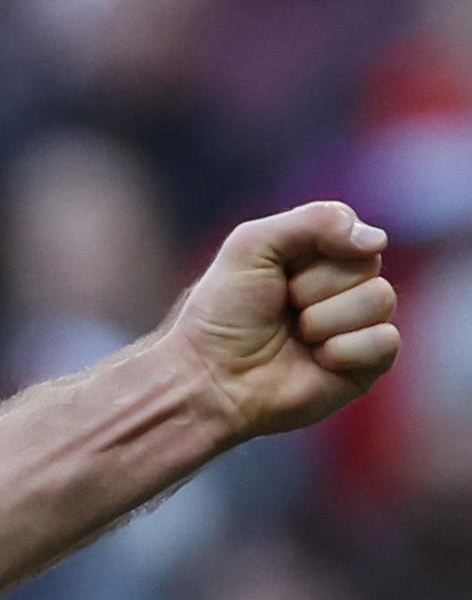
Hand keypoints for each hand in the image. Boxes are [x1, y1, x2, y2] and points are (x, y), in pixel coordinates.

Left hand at [167, 201, 398, 443]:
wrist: (213, 378)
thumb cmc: (223, 312)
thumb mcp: (251, 246)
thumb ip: (310, 221)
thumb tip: (377, 240)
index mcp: (316, 252)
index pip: (351, 230)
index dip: (317, 246)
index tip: (280, 267)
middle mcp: (342, 285)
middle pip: (366, 263)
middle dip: (312, 286)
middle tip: (282, 306)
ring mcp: (358, 323)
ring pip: (380, 299)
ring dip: (323, 319)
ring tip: (296, 335)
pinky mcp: (368, 363)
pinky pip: (386, 340)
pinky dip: (343, 351)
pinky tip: (316, 360)